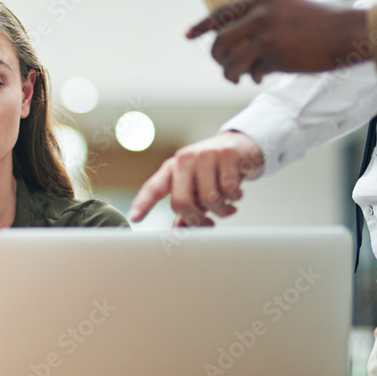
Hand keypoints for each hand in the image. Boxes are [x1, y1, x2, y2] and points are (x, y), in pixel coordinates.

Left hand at [129, 131, 263, 224]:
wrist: (241, 146)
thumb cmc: (214, 172)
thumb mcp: (196, 187)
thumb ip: (187, 206)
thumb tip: (179, 229)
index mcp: (172, 168)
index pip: (154, 188)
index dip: (143, 204)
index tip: (134, 218)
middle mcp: (184, 159)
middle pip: (182, 201)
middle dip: (197, 219)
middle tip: (209, 223)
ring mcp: (205, 154)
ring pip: (210, 199)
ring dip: (222, 210)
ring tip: (228, 206)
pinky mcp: (227, 153)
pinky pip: (230, 190)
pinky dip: (235, 198)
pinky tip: (236, 193)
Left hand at [186, 0, 368, 82]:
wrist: (351, 31)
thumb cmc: (324, 22)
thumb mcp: (290, 6)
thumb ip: (264, 15)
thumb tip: (237, 36)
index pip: (222, 12)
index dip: (202, 25)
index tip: (188, 35)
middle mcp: (260, 13)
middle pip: (219, 40)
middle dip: (218, 57)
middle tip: (226, 66)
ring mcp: (266, 34)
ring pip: (229, 59)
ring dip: (230, 72)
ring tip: (239, 77)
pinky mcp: (274, 55)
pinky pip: (249, 71)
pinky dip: (251, 76)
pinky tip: (261, 76)